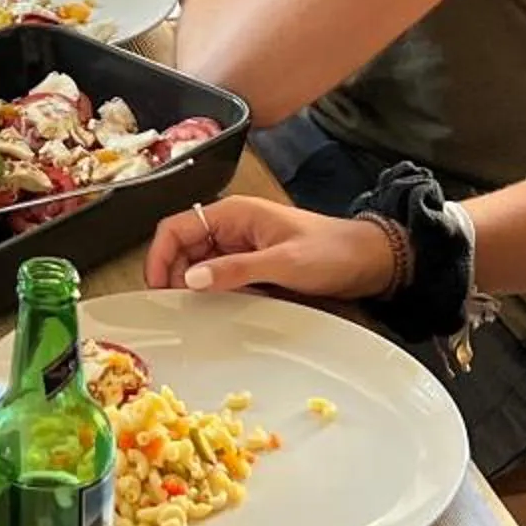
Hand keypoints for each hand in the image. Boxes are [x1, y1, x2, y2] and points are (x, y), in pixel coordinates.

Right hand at [145, 195, 394, 296]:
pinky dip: (209, 291)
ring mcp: (240, 247)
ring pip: (197, 264)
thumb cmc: (331, 252)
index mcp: (232, 214)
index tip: (157, 287)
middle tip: (173, 307)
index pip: (176, 227)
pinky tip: (212, 309)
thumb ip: (235, 269)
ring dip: (189, 284)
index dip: (158, 256)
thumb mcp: (282, 262)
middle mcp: (231, 227)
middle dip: (170, 274)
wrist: (368, 261)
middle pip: (181, 247)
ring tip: (189, 311)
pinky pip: (218, 276)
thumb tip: (190, 278)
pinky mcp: (251, 265)